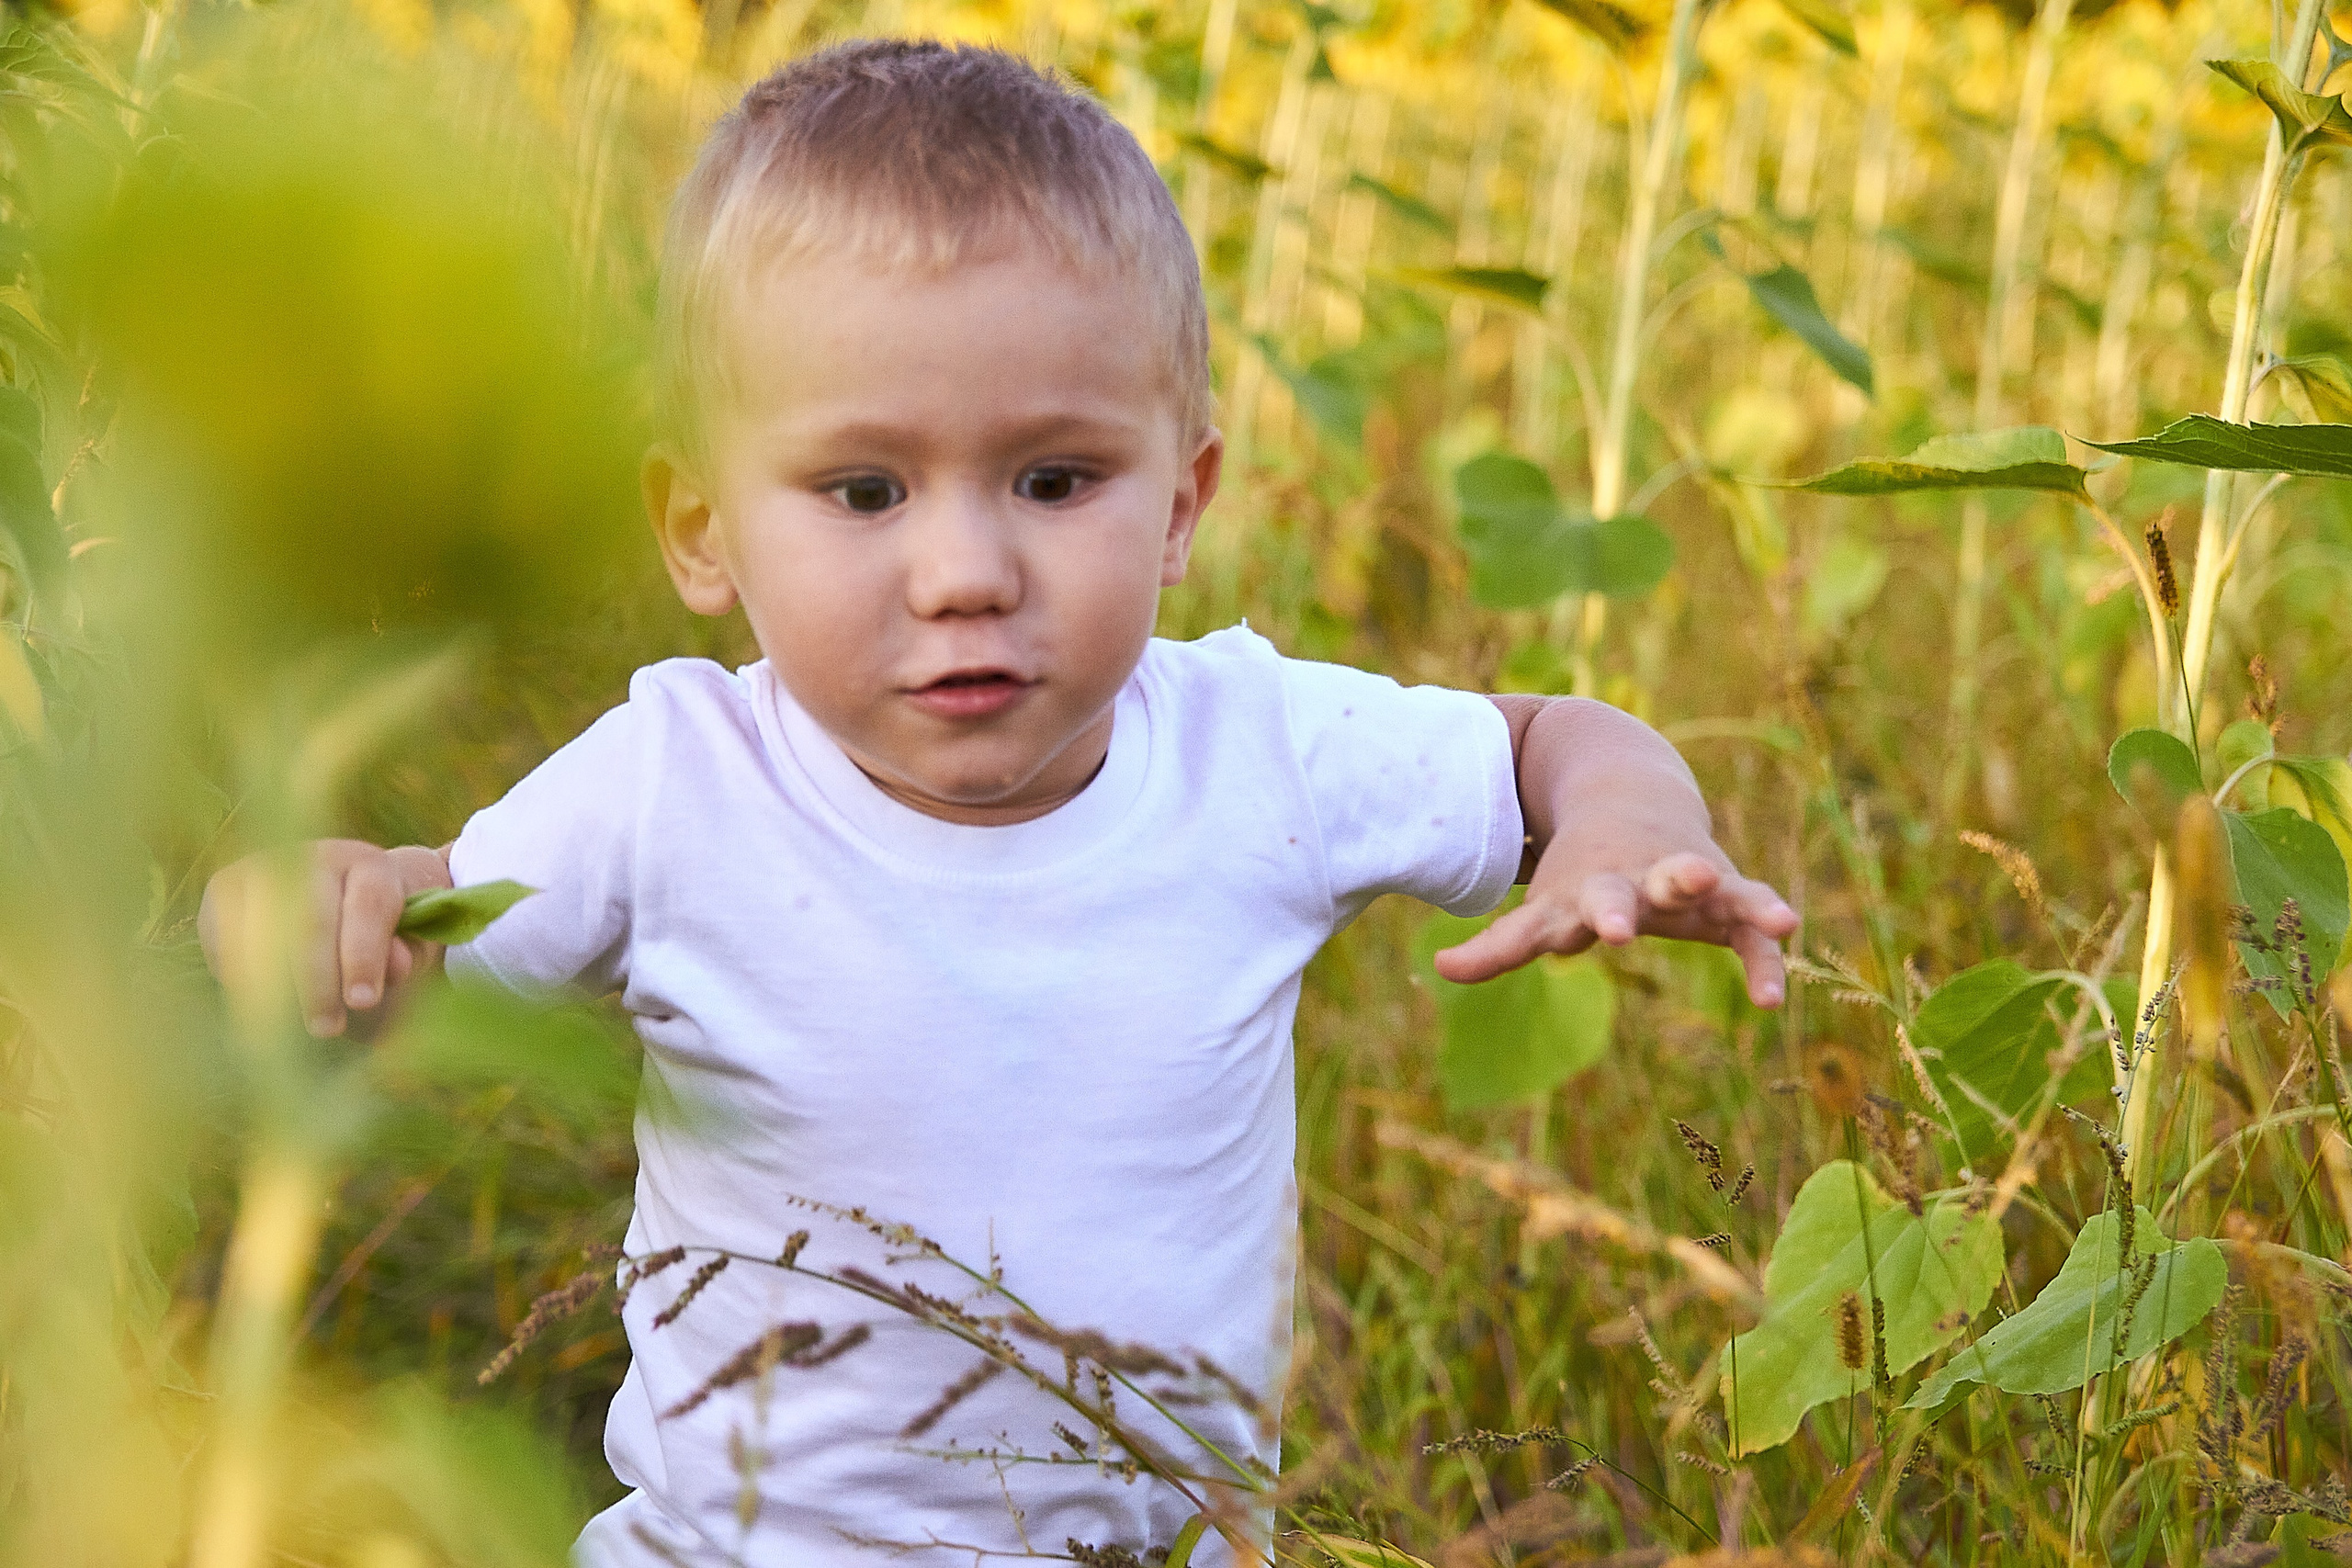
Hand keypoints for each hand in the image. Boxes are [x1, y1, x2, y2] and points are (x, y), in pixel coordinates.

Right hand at [198, 839, 453, 1037]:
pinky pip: (224, 936)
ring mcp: (268, 866)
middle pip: (311, 920)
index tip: (362, 1003)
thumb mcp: (408, 946)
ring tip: (288, 1027)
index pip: (367, 908)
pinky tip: (261, 1001)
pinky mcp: (227, 885)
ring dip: (273, 985)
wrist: (339, 902)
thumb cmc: (383, 936)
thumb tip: (396, 966)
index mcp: (371, 866)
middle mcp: (318, 857)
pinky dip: (239, 974)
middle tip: (327, 1029)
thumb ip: (406, 955)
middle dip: (318, 983)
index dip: (362, 957)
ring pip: (263, 929)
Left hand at [1433, 844, 1796, 1005]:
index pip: (1553, 915)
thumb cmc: (1586, 873)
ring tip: (1772, 918)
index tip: (1582, 936)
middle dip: (1617, 908)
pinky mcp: (1723, 896)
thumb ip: (1500, 946)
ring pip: (1698, 888)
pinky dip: (1764, 959)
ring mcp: (1681, 883)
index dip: (1552, 930)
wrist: (1634, 797)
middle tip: (1617, 928)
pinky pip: (1748, 933)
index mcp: (1578, 890)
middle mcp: (1629, 881)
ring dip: (1716, 897)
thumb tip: (1441, 968)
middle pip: (1621, 892)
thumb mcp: (1546, 908)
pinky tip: (1773, 1001)